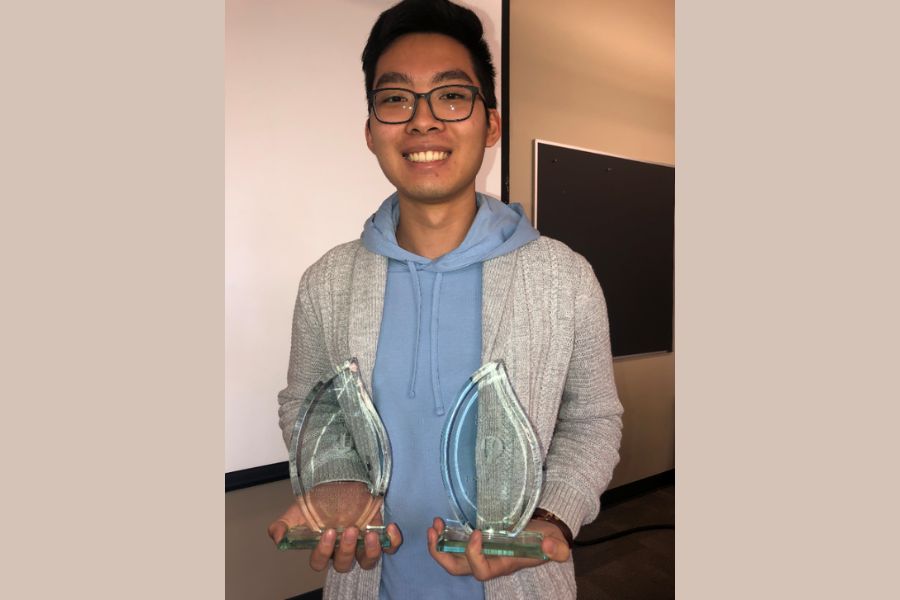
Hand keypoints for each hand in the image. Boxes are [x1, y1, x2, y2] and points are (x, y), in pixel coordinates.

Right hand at [267, 501, 402, 571]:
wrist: (338, 481)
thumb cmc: (318, 499)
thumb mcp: (297, 510)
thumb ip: (283, 526)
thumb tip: (278, 538)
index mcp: (323, 547)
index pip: (320, 562)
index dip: (323, 552)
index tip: (327, 532)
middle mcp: (343, 549)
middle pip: (344, 564)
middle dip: (347, 550)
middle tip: (349, 529)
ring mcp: (361, 543)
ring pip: (367, 562)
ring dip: (370, 552)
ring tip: (370, 534)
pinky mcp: (378, 534)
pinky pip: (390, 547)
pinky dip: (393, 542)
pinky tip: (391, 527)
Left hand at [426, 517, 569, 581]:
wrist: (543, 534)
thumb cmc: (547, 540)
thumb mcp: (556, 544)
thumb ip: (557, 548)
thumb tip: (549, 546)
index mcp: (503, 565)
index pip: (482, 571)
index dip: (473, 555)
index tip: (475, 533)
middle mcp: (487, 562)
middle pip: (457, 569)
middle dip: (441, 555)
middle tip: (434, 532)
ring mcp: (478, 553)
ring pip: (451, 559)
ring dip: (438, 545)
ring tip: (434, 525)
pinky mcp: (475, 542)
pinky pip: (453, 546)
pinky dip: (443, 536)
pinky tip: (440, 522)